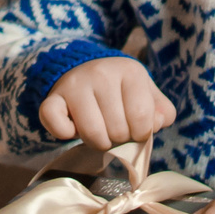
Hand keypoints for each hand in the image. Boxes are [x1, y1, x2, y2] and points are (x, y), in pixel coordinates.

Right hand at [40, 58, 175, 150]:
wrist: (84, 71)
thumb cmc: (121, 91)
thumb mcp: (147, 95)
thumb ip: (162, 112)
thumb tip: (156, 124)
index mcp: (130, 71)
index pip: (143, 119)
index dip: (141, 133)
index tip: (134, 127)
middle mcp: (102, 73)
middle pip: (118, 130)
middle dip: (118, 138)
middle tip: (113, 126)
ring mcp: (75, 84)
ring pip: (93, 134)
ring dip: (97, 142)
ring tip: (98, 129)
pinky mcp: (52, 98)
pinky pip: (59, 129)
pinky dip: (66, 135)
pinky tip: (73, 126)